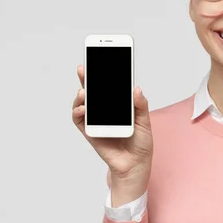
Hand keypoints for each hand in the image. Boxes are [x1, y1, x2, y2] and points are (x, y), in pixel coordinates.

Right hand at [71, 65, 152, 189]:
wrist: (136, 164)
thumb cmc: (141, 142)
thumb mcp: (145, 121)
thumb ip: (140, 105)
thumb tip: (136, 88)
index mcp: (118, 105)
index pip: (109, 86)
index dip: (103, 73)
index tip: (100, 59)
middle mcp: (105, 110)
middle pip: (93, 91)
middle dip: (87, 78)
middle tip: (84, 67)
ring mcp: (96, 120)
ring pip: (83, 103)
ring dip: (81, 95)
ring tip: (84, 91)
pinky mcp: (90, 132)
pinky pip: (79, 120)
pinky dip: (78, 112)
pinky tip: (83, 108)